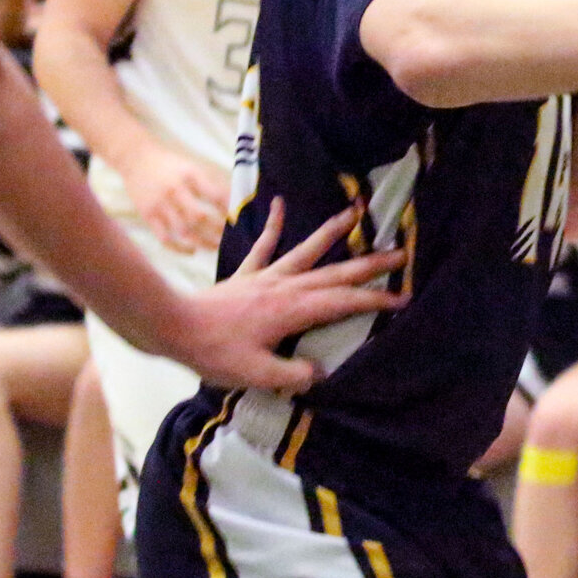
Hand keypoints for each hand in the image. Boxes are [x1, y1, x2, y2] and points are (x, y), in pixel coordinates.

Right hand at [123, 142, 227, 254]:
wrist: (135, 158)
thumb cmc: (170, 165)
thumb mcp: (191, 167)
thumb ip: (209, 184)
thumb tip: (234, 202)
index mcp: (189, 175)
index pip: (214, 195)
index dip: (228, 210)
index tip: (238, 219)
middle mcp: (174, 190)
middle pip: (198, 216)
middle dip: (216, 230)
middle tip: (229, 239)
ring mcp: (159, 204)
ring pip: (183, 231)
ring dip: (202, 242)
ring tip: (215, 247)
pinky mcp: (148, 216)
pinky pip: (165, 238)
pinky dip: (179, 248)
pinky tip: (192, 250)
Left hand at [158, 200, 407, 391]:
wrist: (174, 326)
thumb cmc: (215, 352)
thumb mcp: (257, 374)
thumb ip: (293, 374)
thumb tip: (321, 373)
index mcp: (294, 311)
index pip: (344, 303)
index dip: (376, 300)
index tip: (404, 298)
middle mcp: (287, 287)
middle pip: (336, 273)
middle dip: (371, 264)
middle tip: (402, 252)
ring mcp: (267, 277)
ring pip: (308, 251)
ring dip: (333, 232)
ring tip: (356, 212)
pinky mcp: (247, 275)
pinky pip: (264, 246)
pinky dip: (274, 225)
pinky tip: (280, 203)